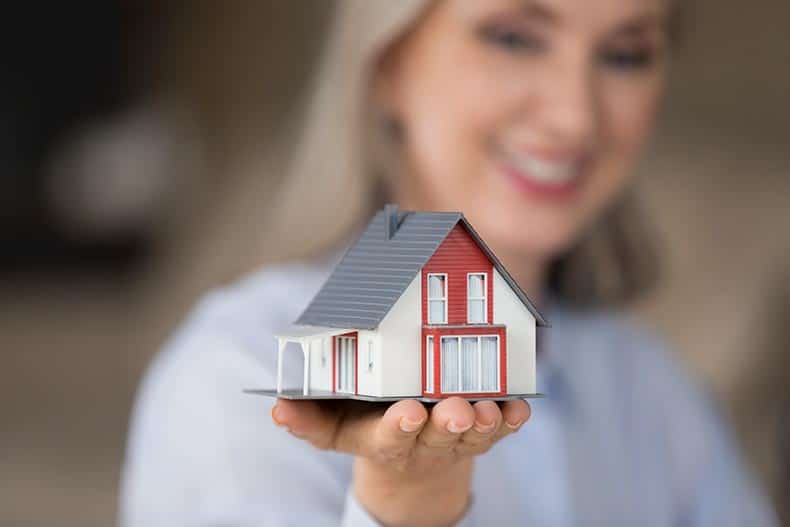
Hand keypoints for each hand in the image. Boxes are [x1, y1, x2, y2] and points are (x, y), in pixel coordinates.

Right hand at [271, 397, 530, 525]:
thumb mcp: (336, 431)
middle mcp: (423, 442)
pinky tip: (520, 408)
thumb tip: (277, 408)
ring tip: (487, 408)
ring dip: (482, 423)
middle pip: (437, 436)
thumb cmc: (371, 433)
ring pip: (472, 435)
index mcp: (384, 441)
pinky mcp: (482, 432)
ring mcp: (455, 439)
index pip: (391, 438)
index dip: (400, 427)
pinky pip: (501, 430)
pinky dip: (511, 421)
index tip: (408, 413)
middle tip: (456, 410)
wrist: (415, 466)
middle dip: (447, 423)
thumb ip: (309, 420)